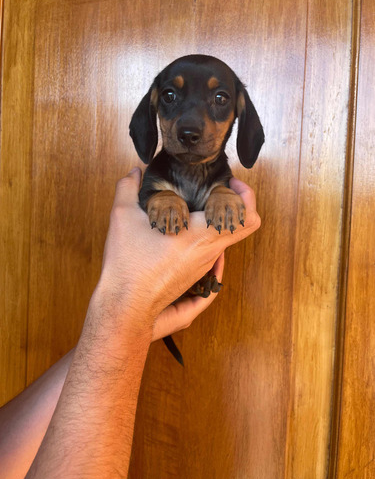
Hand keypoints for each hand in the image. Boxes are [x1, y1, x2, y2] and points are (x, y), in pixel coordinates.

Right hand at [94, 168, 259, 343]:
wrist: (124, 307)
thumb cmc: (128, 267)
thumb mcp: (123, 218)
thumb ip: (128, 188)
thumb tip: (135, 172)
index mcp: (201, 237)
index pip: (246, 217)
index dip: (246, 195)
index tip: (230, 183)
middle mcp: (209, 254)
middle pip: (241, 227)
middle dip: (232, 204)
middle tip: (214, 191)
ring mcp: (204, 268)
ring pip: (225, 239)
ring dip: (216, 221)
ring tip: (192, 209)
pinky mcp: (196, 277)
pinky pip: (213, 252)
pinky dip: (206, 237)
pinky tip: (183, 230)